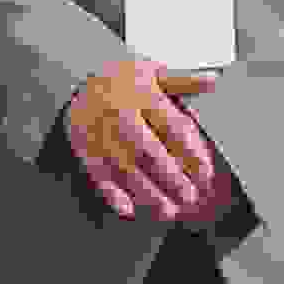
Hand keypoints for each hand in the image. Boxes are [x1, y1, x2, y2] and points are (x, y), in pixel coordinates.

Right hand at [63, 58, 225, 222]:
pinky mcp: (85, 150)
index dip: (193, 153)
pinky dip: (112, 195)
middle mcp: (120, 116)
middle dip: (172, 179)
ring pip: (126, 170)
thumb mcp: (151, 72)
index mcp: (142, 95)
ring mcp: (100, 135)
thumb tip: (211, 81)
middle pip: (150, 153)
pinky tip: (128, 209)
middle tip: (190, 197)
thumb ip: (183, 81)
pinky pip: (98, 176)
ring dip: (149, 194)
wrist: (72, 83)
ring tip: (168, 210)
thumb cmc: (119, 81)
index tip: (205, 174)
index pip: (174, 128)